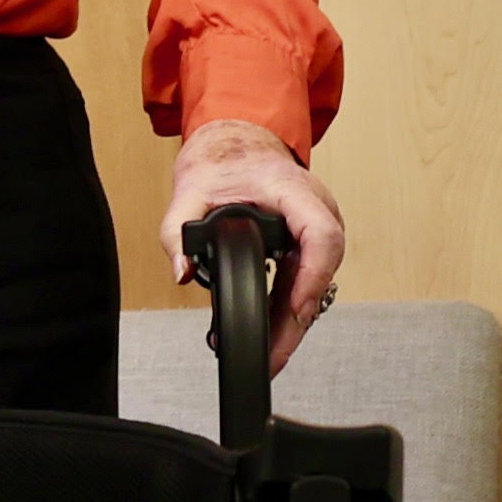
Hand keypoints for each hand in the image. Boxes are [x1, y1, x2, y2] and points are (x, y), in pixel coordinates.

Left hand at [161, 120, 348, 371]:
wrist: (239, 148)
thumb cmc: (225, 164)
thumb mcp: (191, 191)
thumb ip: (177, 231)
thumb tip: (182, 271)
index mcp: (293, 190)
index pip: (320, 234)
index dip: (314, 275)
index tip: (298, 309)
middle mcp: (316, 209)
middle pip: (323, 270)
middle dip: (298, 318)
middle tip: (273, 354)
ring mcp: (318, 227)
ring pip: (318, 282)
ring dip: (295, 321)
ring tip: (269, 354)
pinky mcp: (310, 245)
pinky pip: (308, 280)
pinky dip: (291, 309)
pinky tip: (272, 334)